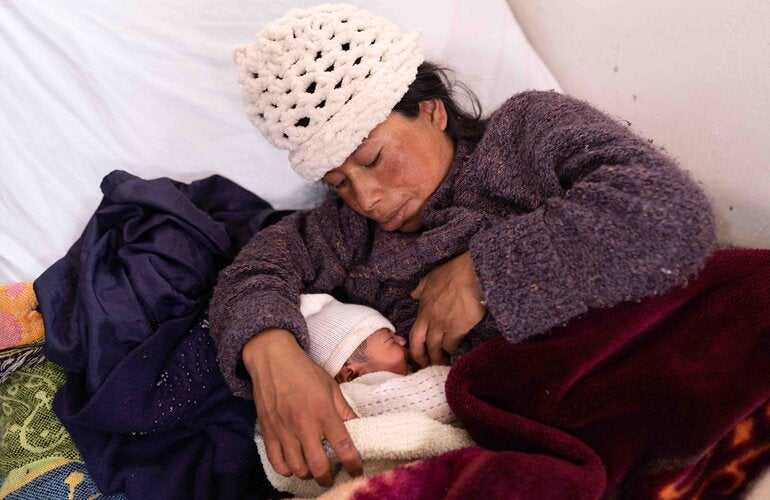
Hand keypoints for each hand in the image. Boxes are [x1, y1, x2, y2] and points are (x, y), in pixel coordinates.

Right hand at [242, 328, 361, 485]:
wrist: (272, 359)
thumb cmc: (304, 370)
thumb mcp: (330, 386)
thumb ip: (344, 409)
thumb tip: (359, 426)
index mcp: (324, 412)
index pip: (343, 446)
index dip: (352, 464)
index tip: (356, 471)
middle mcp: (304, 425)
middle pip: (318, 466)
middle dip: (328, 478)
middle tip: (333, 476)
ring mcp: (284, 430)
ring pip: (297, 469)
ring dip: (308, 474)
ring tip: (314, 468)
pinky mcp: (268, 432)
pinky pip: (277, 462)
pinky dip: (287, 470)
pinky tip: (294, 465)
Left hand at [409, 251, 485, 366]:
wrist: (471, 274)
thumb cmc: (452, 273)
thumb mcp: (430, 278)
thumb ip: (421, 289)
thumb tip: (413, 294)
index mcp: (423, 311)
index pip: (414, 336)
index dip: (415, 350)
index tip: (419, 356)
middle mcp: (431, 321)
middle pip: (424, 346)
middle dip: (426, 359)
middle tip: (431, 366)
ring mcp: (444, 325)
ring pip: (439, 349)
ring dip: (441, 358)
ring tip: (446, 363)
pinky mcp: (459, 328)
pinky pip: (454, 345)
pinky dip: (454, 351)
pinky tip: (458, 354)